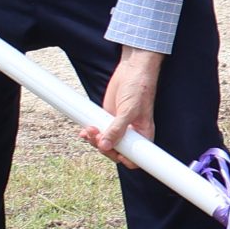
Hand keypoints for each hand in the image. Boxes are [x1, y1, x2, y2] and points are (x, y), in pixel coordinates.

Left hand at [87, 47, 162, 166]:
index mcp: (143, 133)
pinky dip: (90, 132)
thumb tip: (105, 145)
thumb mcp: (129, 110)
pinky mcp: (108, 118)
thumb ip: (117, 129)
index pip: (135, 157)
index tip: (112, 152)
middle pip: (116, 151)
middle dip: (103, 147)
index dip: (124, 159)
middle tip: (96, 137)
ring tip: (89, 130)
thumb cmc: (140, 87)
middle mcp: (131, 132)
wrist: (131, 69)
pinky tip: (85, 130)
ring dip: (94, 139)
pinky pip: (99, 131)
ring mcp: (119, 126)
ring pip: (105, 142)